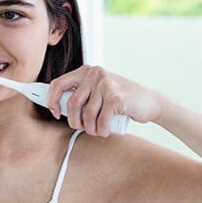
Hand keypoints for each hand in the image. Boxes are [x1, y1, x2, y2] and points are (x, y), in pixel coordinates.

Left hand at [47, 65, 165, 135]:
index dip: (52, 100)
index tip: (55, 112)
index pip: (58, 84)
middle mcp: (95, 74)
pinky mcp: (116, 98)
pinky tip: (106, 130)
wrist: (149, 102)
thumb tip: (56, 105)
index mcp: (86, 71)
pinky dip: (102, 131)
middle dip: (75, 122)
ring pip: (86, 115)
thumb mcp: (97, 91)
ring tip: (98, 129)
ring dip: (90, 129)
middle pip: (72, 104)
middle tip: (83, 127)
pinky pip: (100, 121)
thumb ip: (80, 94)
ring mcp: (106, 85)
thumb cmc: (119, 100)